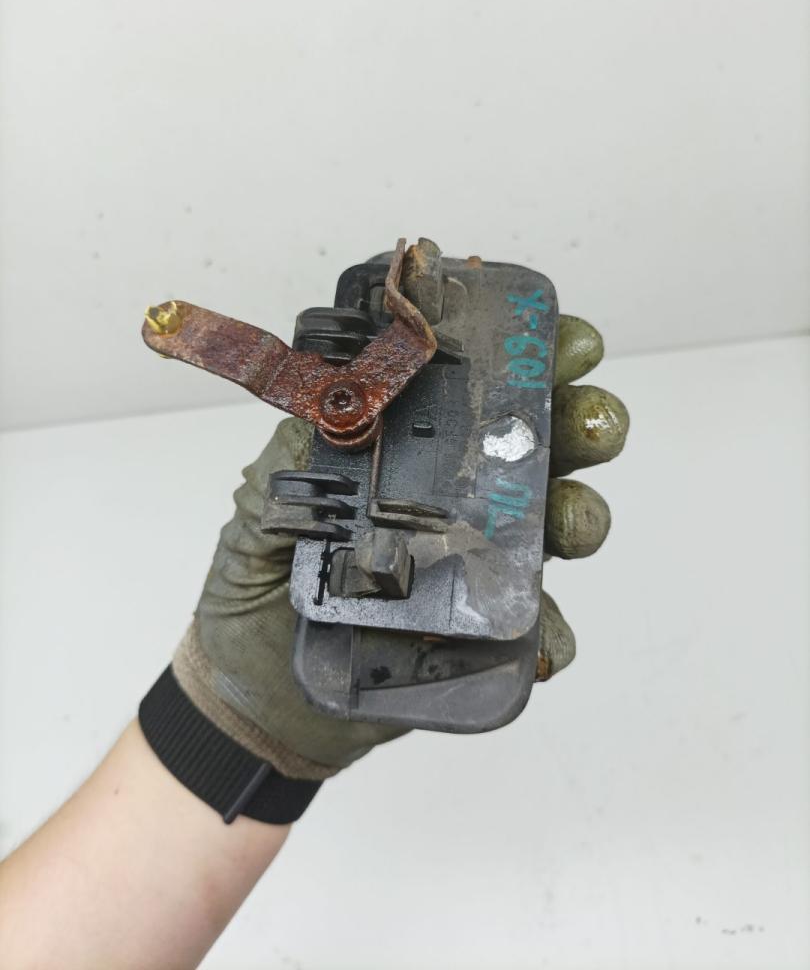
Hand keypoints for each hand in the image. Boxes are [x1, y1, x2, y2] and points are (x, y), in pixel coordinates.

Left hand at [170, 315, 628, 778]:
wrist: (257, 697)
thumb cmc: (258, 588)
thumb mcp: (262, 506)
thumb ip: (299, 451)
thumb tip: (339, 395)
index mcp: (412, 455)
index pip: (480, 392)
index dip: (533, 359)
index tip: (565, 345)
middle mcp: (458, 501)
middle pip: (544, 448)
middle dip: (582, 423)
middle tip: (587, 423)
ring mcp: (478, 567)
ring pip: (562, 525)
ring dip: (581, 514)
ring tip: (566, 526)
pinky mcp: (488, 638)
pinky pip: (541, 628)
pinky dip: (550, 630)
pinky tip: (529, 633)